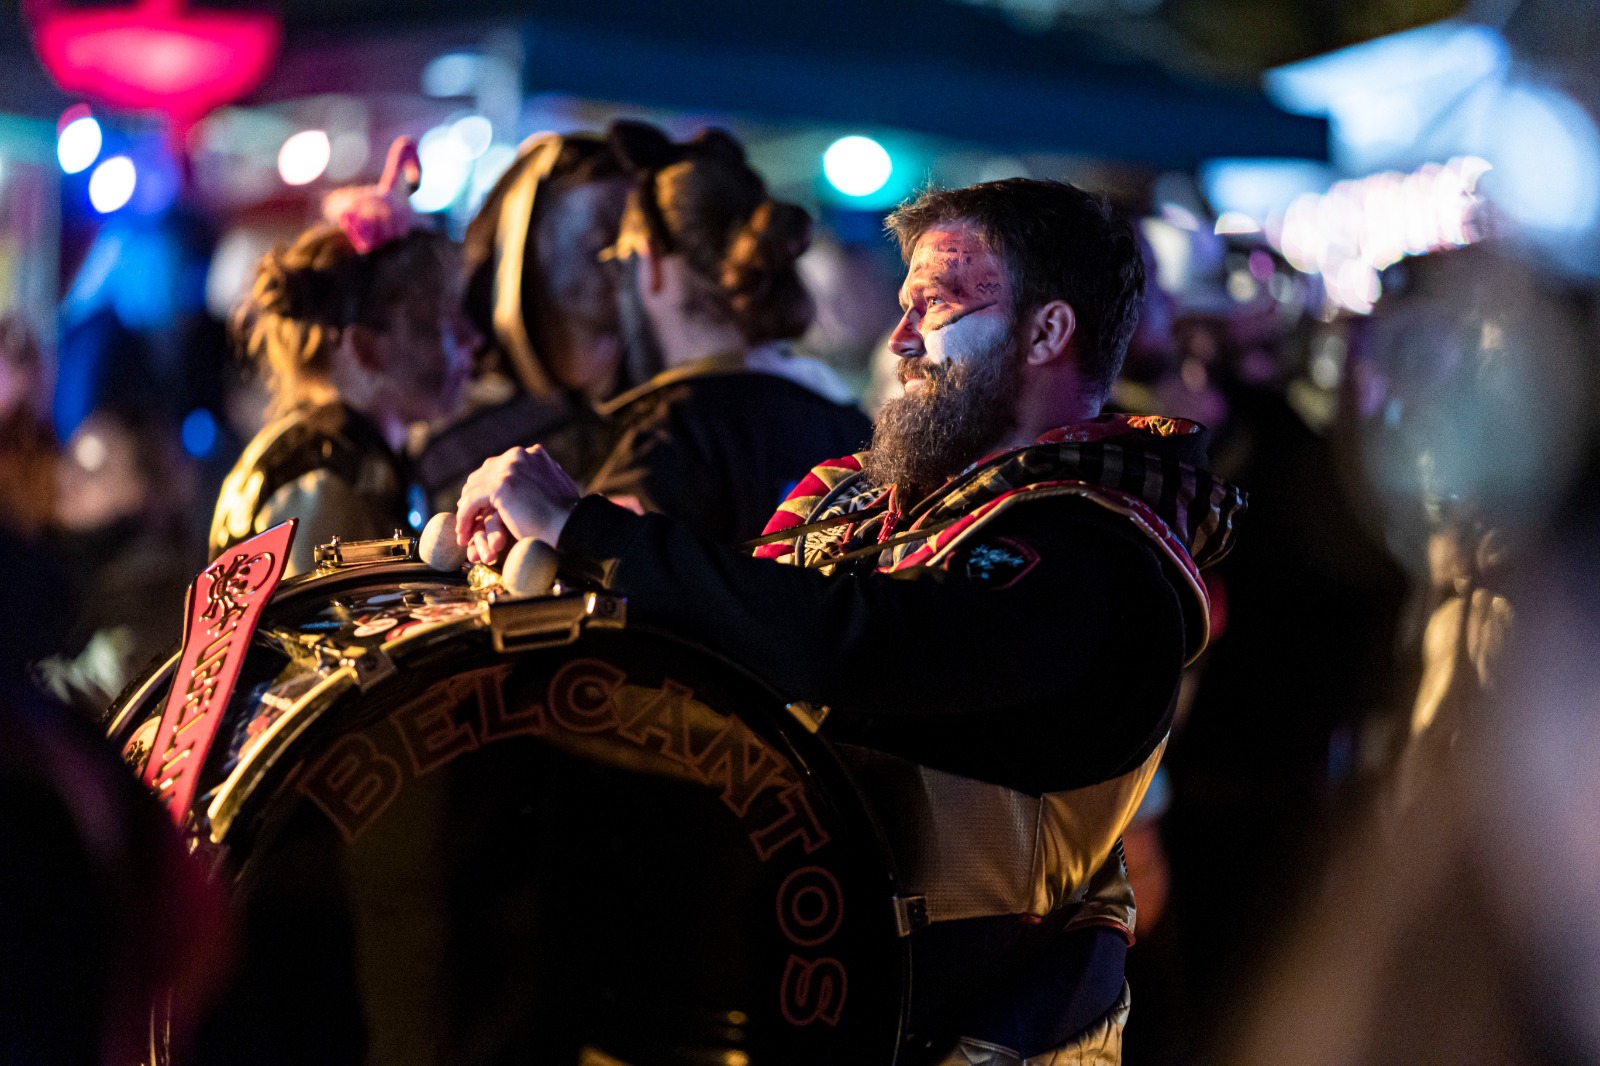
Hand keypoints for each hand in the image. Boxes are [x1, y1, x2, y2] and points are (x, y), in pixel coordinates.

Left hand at [455, 445, 580, 563]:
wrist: (571, 526)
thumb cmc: (567, 517)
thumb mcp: (555, 488)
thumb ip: (539, 480)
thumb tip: (530, 484)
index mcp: (532, 454)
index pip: (498, 467)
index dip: (486, 488)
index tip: (480, 508)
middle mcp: (519, 455)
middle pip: (482, 475)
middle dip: (473, 498)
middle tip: (467, 520)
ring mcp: (509, 468)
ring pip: (474, 488)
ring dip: (466, 511)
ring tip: (464, 531)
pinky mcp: (500, 485)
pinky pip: (471, 502)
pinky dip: (464, 519)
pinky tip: (463, 534)